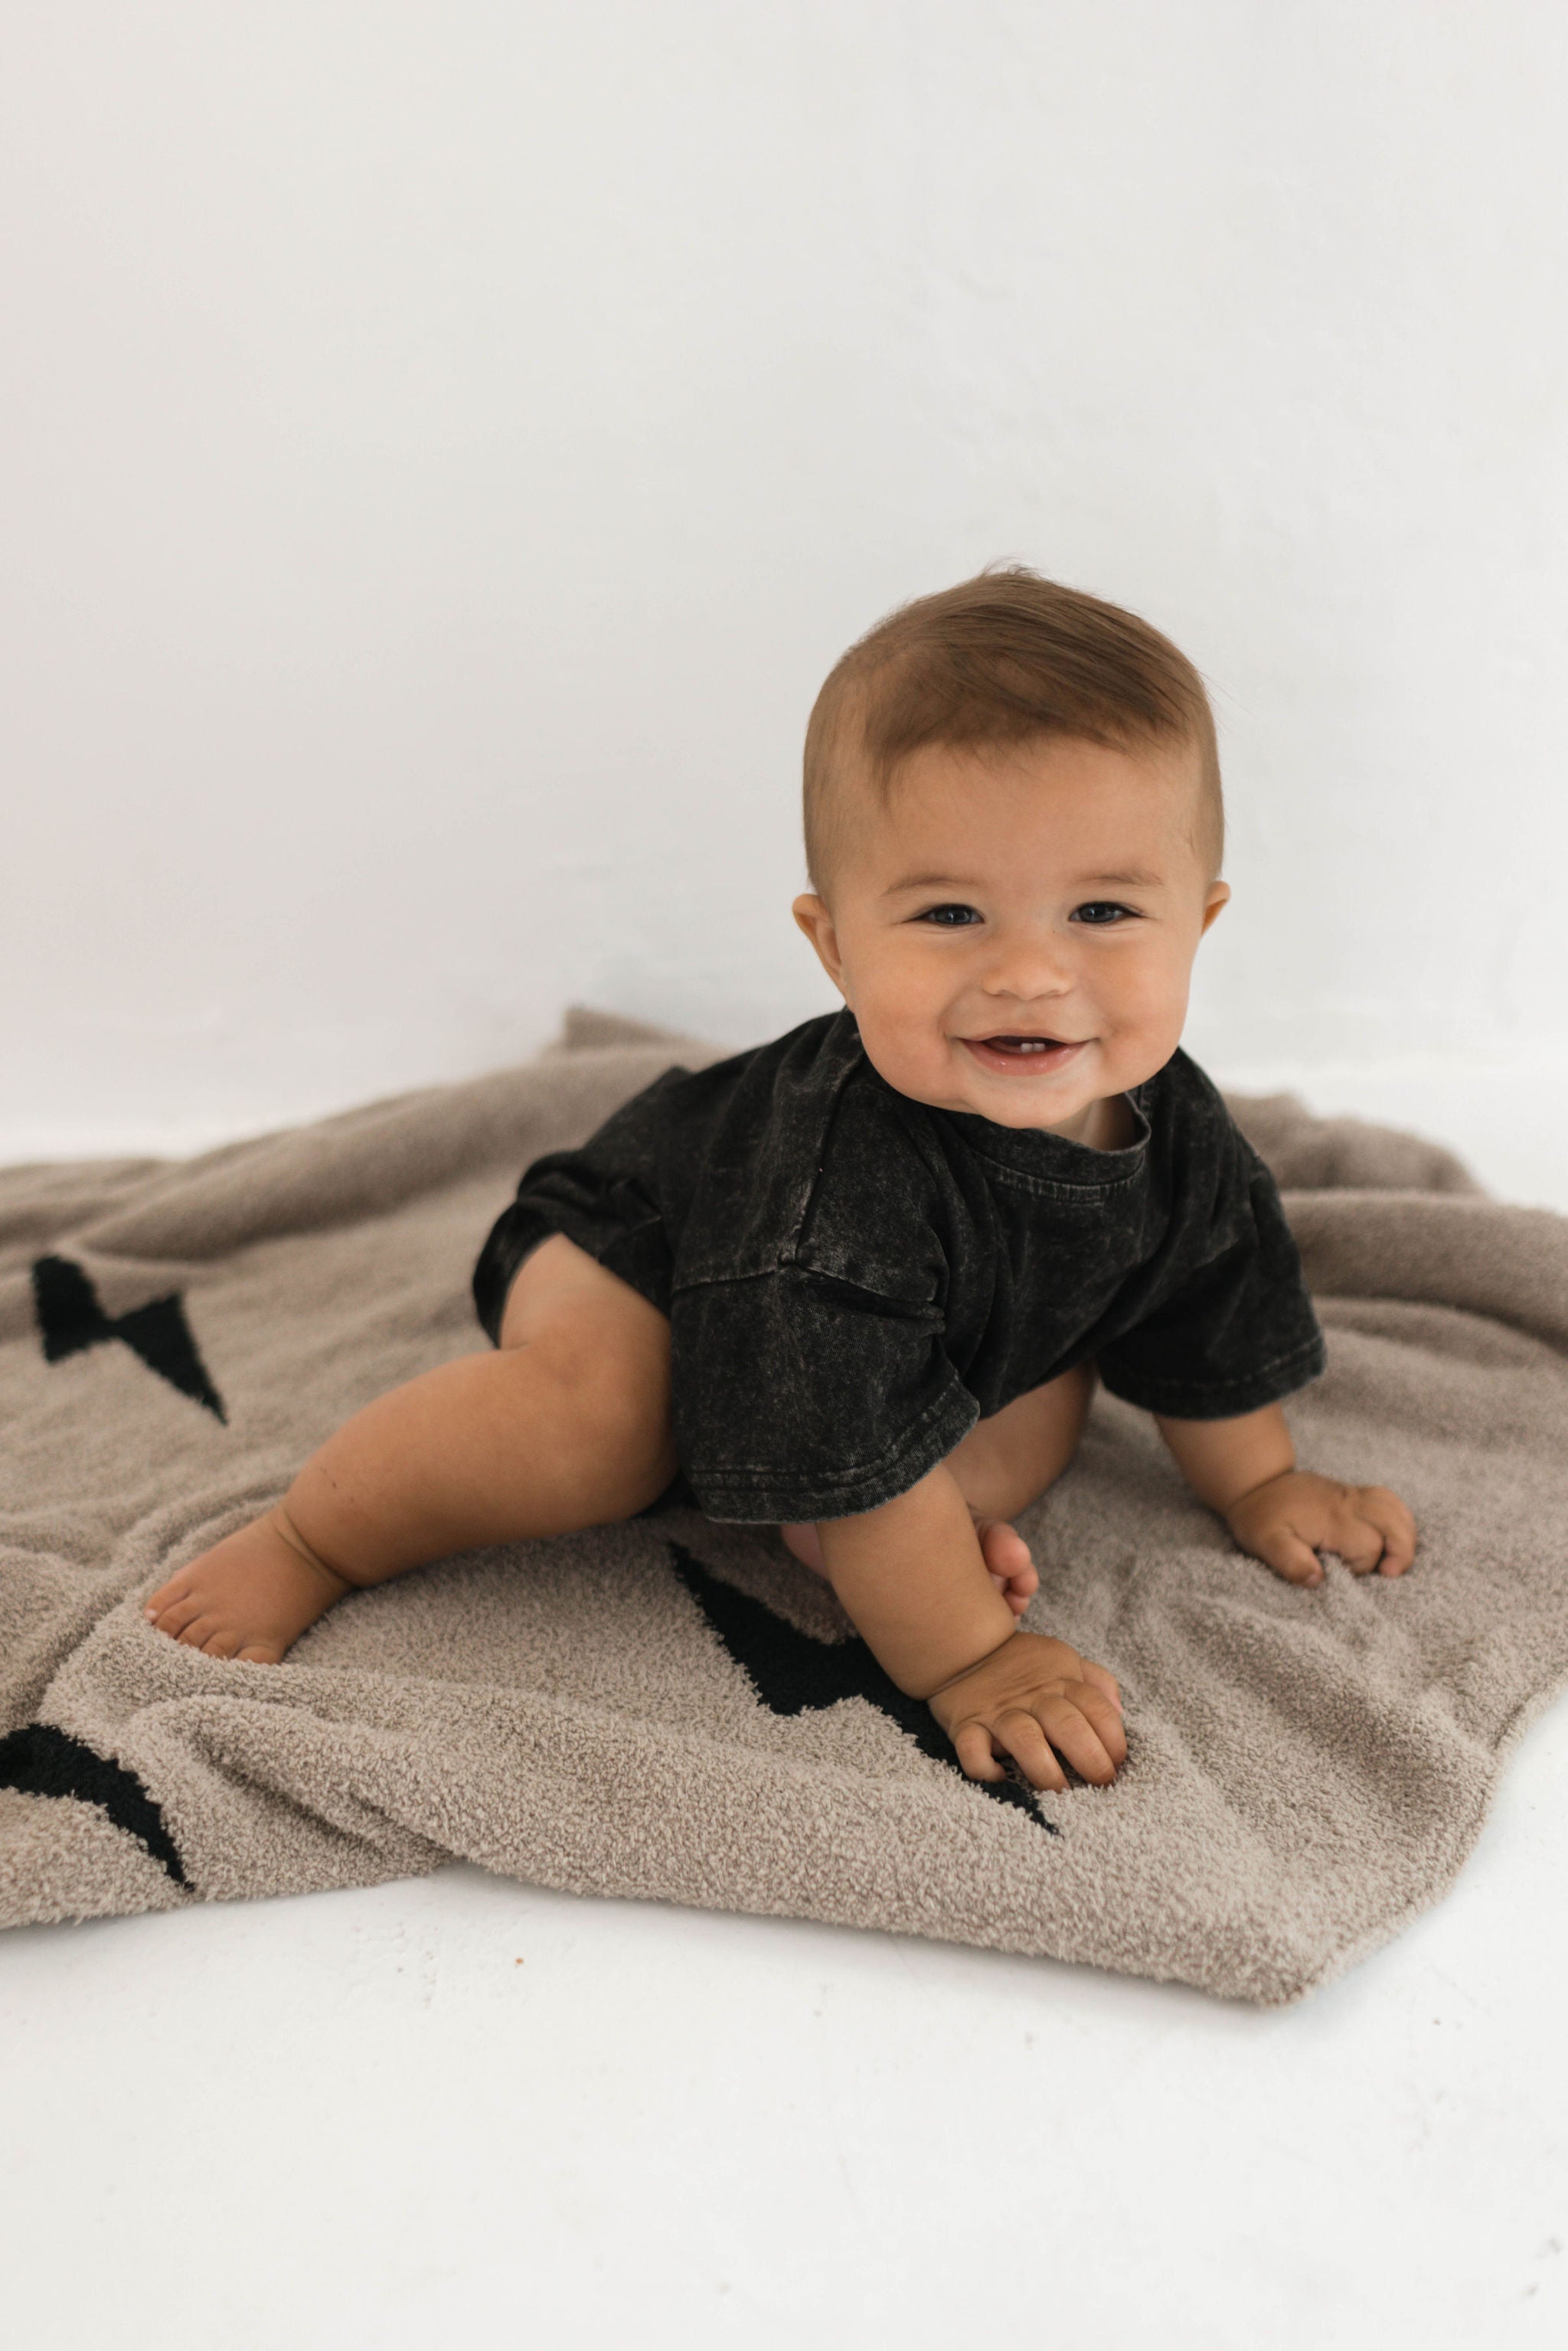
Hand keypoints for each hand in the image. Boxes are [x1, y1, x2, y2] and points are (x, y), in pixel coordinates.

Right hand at [927, 1629, 1126, 1790]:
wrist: (963, 1644)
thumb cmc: (1022, 1663)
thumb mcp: (1064, 1659)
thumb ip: (1096, 1681)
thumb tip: (1120, 1712)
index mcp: (1060, 1681)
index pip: (1096, 1707)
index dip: (1113, 1738)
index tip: (1117, 1761)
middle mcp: (1032, 1697)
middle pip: (1067, 1725)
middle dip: (1090, 1758)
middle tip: (1099, 1782)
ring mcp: (998, 1712)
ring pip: (1024, 1739)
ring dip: (1046, 1770)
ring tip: (1060, 1792)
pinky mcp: (966, 1725)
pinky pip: (972, 1750)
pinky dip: (986, 1768)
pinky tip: (1001, 1778)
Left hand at [1225, 1468, 1416, 1586]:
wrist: (1256, 1484)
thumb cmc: (1260, 1517)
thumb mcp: (1263, 1542)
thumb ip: (1288, 1561)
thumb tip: (1316, 1580)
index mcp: (1331, 1517)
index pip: (1368, 1546)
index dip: (1361, 1567)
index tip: (1342, 1574)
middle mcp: (1348, 1503)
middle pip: (1394, 1523)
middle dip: (1401, 1551)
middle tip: (1389, 1574)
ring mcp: (1352, 1495)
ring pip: (1396, 1509)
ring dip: (1404, 1535)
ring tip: (1395, 1561)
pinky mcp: (1352, 1494)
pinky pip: (1388, 1501)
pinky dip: (1398, 1519)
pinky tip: (1392, 1538)